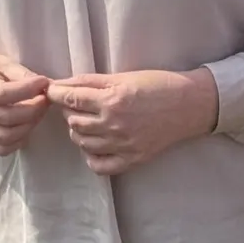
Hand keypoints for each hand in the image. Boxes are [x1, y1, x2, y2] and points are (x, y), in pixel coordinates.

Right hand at [0, 50, 51, 155]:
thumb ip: (20, 73)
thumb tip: (44, 84)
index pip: (2, 94)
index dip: (27, 90)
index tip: (43, 83)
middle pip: (6, 117)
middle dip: (33, 109)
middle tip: (45, 99)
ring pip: (5, 137)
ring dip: (28, 126)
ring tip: (38, 112)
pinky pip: (0, 148)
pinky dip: (17, 141)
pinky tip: (26, 127)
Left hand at [47, 68, 216, 174]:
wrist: (190, 104)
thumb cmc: (158, 84)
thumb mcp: (124, 76)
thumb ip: (90, 81)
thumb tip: (61, 84)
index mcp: (111, 101)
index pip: (70, 99)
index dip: (56, 94)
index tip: (53, 91)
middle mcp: (114, 125)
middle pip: (73, 122)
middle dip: (69, 111)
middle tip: (79, 103)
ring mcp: (122, 145)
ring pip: (82, 143)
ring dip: (79, 131)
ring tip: (91, 121)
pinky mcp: (132, 159)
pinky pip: (99, 166)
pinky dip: (91, 156)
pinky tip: (98, 143)